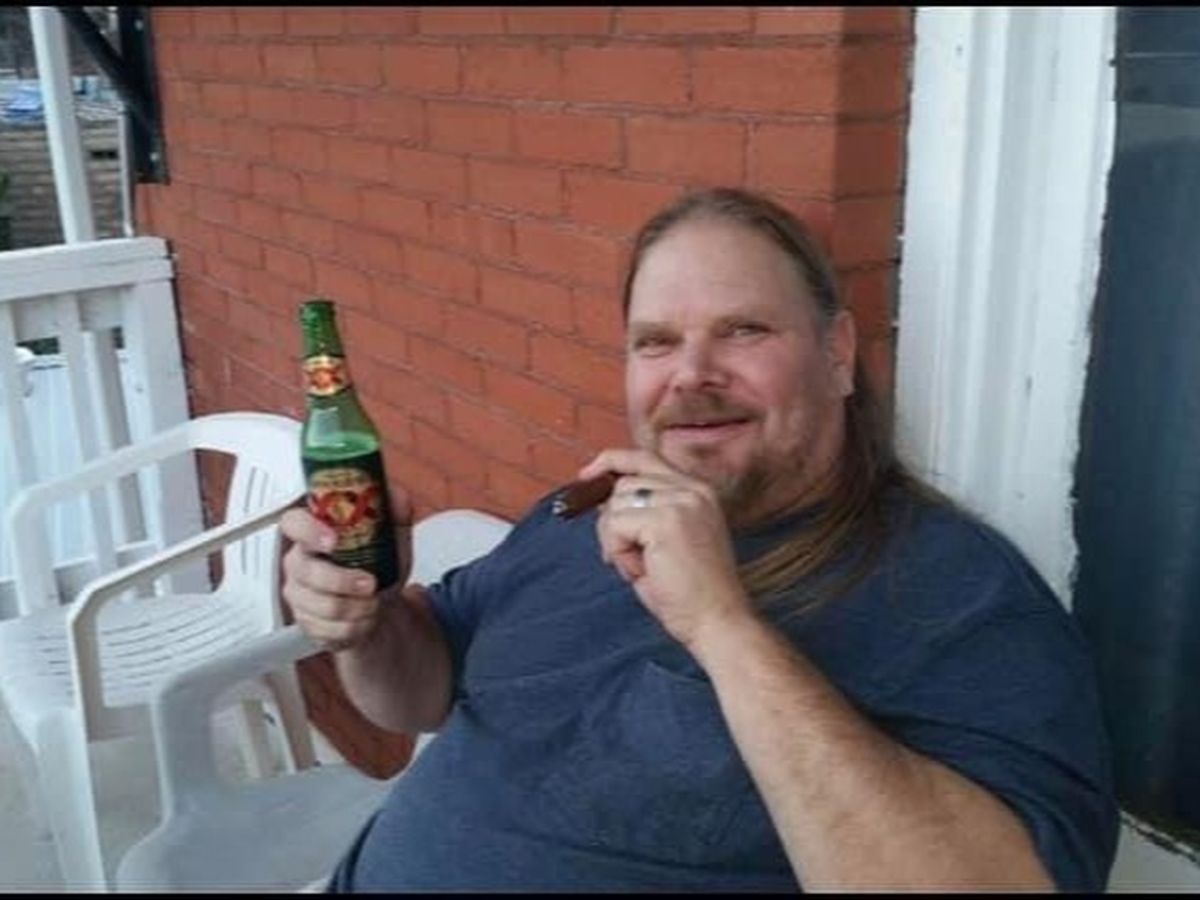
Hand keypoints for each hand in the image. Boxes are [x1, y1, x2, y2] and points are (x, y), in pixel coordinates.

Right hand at [280, 496, 411, 651]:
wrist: (381, 604)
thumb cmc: (379, 564)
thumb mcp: (393, 535)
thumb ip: (395, 512)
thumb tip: (397, 496)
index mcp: (313, 533)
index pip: (293, 523)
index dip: (308, 531)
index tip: (333, 541)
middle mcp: (298, 562)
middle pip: (305, 571)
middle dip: (342, 580)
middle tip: (371, 583)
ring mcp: (298, 594)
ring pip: (320, 604)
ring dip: (356, 607)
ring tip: (373, 602)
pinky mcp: (306, 622)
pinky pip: (327, 630)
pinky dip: (356, 626)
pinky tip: (364, 618)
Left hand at [579, 448, 753, 651]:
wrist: (717, 621)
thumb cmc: (690, 593)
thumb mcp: (664, 543)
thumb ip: (641, 515)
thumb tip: (601, 500)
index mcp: (698, 491)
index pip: (645, 458)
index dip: (611, 462)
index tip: (586, 476)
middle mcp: (692, 490)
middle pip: (624, 483)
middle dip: (613, 521)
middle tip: (629, 558)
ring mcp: (680, 502)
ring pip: (615, 505)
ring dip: (617, 541)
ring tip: (643, 568)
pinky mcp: (665, 521)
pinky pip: (615, 526)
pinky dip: (618, 553)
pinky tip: (641, 572)